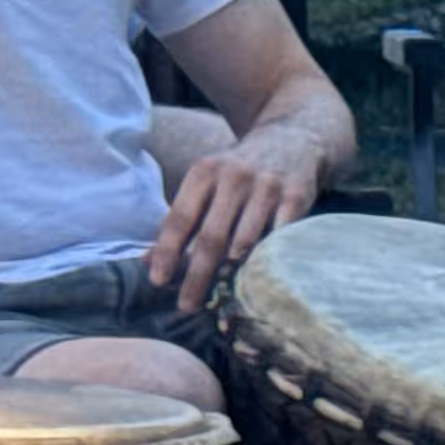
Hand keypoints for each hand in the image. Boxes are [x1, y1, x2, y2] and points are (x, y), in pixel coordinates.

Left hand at [146, 127, 329, 309]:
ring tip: (218, 298)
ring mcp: (267, 186)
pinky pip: (278, 237)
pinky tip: (257, 279)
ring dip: (231, 272)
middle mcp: (234, 176)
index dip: (167, 251)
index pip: (180, 218)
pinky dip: (266, 259)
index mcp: (204, 171)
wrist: (295, 139)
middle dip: (196, 275)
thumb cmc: (240, 172)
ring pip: (244, 240)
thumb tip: (147, 262)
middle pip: (210, 236)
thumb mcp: (208, 182)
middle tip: (186, 305)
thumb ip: (182, 219)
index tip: (157, 281)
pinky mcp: (296, 196)